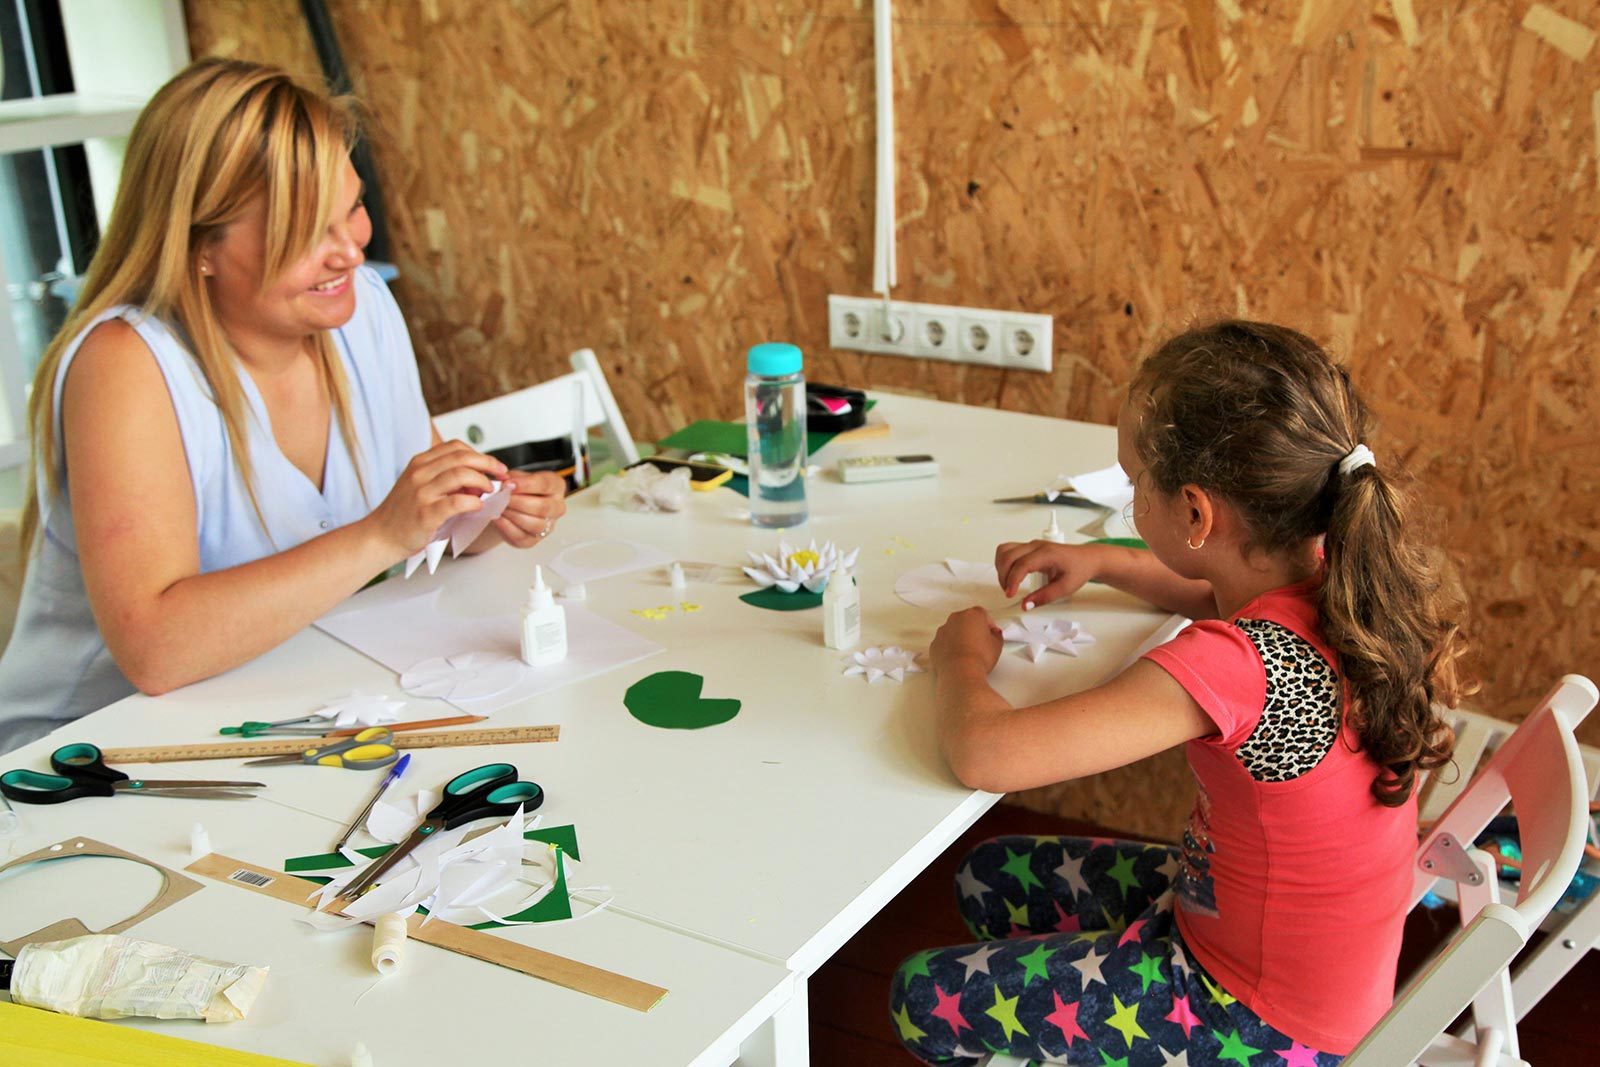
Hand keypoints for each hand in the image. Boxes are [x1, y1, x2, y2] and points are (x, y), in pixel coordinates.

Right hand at [364, 440, 507, 556]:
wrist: (380, 537)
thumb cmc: (403, 514)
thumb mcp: (420, 486)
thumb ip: (445, 478)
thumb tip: (478, 479)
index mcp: (420, 463)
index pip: (456, 447)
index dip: (480, 455)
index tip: (493, 467)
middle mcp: (420, 473)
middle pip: (463, 457)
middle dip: (488, 465)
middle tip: (501, 476)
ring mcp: (422, 493)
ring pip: (461, 474)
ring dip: (483, 482)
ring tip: (489, 492)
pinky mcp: (426, 513)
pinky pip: (457, 502)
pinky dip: (473, 502)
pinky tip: (479, 507)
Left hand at [492, 470, 567, 547]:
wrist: (512, 506)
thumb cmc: (519, 489)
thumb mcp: (516, 476)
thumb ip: (511, 478)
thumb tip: (503, 483)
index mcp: (556, 486)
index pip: (545, 485)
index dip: (526, 485)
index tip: (509, 484)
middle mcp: (557, 507)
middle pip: (543, 507)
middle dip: (518, 502)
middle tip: (501, 497)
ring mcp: (548, 526)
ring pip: (535, 525)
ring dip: (513, 515)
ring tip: (498, 507)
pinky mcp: (534, 540)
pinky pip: (522, 537)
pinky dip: (507, 527)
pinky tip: (498, 517)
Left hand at [930, 607, 1003, 676]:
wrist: (961, 672)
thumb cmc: (979, 657)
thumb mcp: (997, 645)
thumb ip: (996, 635)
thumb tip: (993, 635)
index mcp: (972, 615)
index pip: (983, 615)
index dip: (989, 625)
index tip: (991, 634)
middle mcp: (955, 619)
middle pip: (966, 620)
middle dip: (973, 630)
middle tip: (981, 643)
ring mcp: (943, 631)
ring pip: (953, 631)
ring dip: (960, 638)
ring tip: (969, 653)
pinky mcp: (935, 644)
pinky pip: (944, 643)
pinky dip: (950, 648)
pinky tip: (958, 658)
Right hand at [994, 540, 1102, 609]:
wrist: (1087, 559)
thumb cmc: (1079, 569)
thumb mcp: (1065, 588)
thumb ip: (1044, 597)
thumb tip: (1025, 604)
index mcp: (1047, 554)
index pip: (1022, 564)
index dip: (1013, 580)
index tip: (1010, 594)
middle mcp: (1036, 546)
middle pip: (1008, 555)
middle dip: (1003, 576)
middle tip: (1009, 592)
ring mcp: (1031, 545)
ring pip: (1004, 550)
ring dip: (1001, 567)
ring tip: (1008, 584)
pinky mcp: (1028, 547)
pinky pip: (1008, 550)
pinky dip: (1004, 562)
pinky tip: (1010, 575)